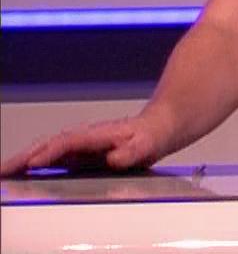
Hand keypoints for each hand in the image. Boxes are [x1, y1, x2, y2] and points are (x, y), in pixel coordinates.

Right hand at [0, 113, 173, 176]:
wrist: (160, 126)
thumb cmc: (152, 136)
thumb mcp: (147, 145)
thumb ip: (131, 153)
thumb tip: (115, 159)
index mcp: (98, 135)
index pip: (68, 143)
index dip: (49, 154)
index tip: (31, 165)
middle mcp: (85, 136)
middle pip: (49, 145)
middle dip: (24, 157)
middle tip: (3, 170)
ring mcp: (81, 143)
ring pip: (46, 149)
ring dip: (24, 159)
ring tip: (4, 172)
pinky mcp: (81, 150)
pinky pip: (53, 155)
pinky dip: (34, 162)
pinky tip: (23, 171)